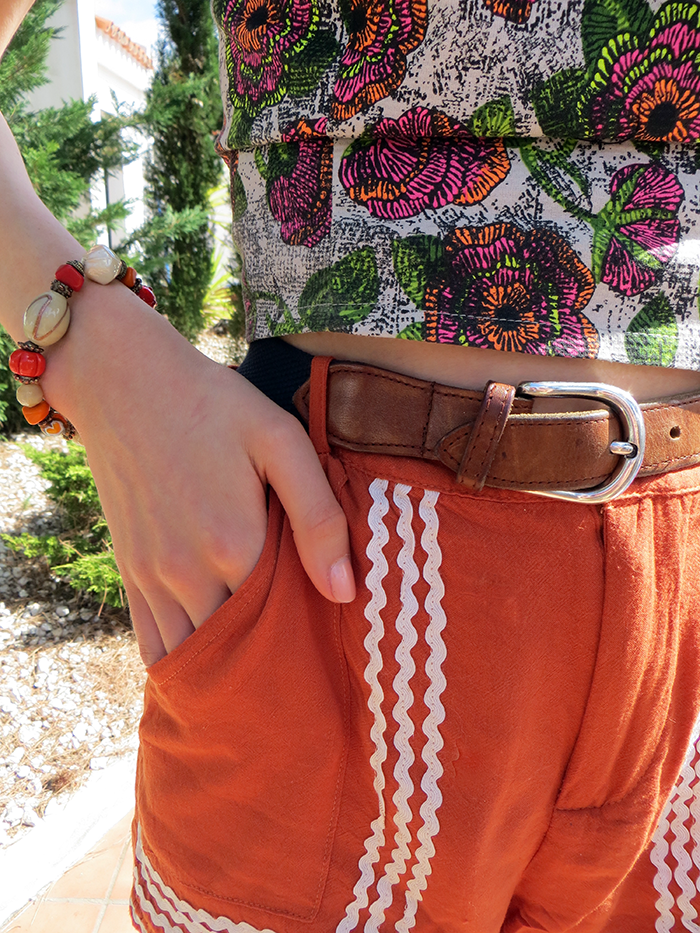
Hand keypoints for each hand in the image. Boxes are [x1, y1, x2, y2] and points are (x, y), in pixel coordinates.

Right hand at [42, 287, 354, 665]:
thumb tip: (345, 592)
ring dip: (222, 674)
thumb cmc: (214, 405)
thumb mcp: (280, 441)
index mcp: (236, 544)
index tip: (329, 659)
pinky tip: (199, 676)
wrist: (123, 381)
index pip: (279, 625)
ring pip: (191, 654)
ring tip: (256, 689)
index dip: (305, 644)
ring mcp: (152, 575)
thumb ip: (317, 516)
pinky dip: (176, 663)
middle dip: (267, 666)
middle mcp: (189, 573)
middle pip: (236, 647)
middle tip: (299, 683)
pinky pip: (151, 639)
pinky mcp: (130, 568)